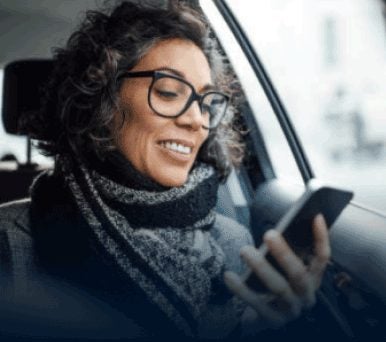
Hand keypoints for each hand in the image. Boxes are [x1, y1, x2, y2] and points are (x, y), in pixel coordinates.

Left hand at [224, 214, 329, 329]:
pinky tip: (228, 276)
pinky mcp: (273, 320)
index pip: (322, 258)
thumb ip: (282, 254)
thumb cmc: (272, 287)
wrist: (261, 318)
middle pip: (298, 273)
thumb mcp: (282, 270)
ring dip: (261, 267)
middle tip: (269, 234)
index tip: (315, 216)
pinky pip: (256, 303)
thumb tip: (275, 231)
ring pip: (278, 287)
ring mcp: (291, 310)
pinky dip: (241, 289)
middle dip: (284, 252)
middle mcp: (305, 295)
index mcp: (311, 280)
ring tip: (245, 250)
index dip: (321, 238)